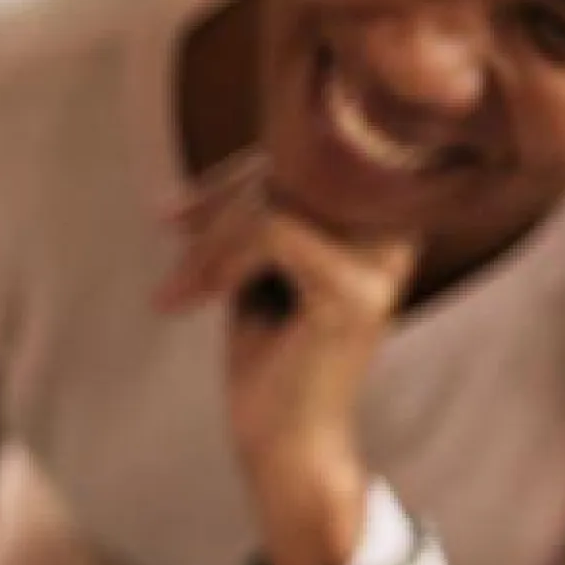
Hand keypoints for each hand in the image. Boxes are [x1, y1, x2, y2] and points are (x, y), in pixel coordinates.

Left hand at [154, 153, 414, 564]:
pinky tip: (194, 299)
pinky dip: (219, 260)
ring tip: (178, 288)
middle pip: (297, 165)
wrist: (282, 440)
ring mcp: (383, 259)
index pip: (314, 152)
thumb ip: (271, 197)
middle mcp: (399, 226)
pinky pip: (272, 231)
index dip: (235, 175)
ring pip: (277, 195)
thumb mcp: (263, 257)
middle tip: (165, 231)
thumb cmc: (269, 349)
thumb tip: (261, 125)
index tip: (175, 213)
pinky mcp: (354, 292)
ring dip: (210, 239)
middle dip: (217, 200)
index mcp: (387, 211)